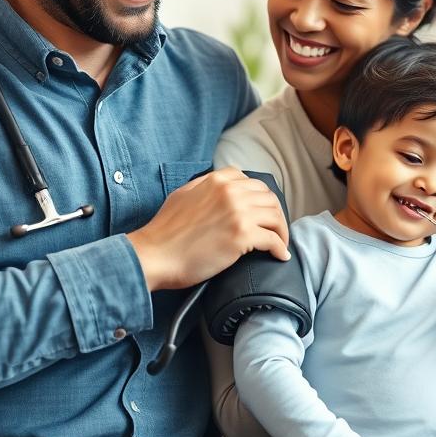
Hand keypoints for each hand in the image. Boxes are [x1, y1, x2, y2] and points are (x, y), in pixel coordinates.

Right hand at [127, 167, 289, 290]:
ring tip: (280, 243)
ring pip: (275, 216)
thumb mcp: (184, 194)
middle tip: (276, 230)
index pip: (253, 182)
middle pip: (269, 198)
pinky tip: (280, 256)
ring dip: (281, 231)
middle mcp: (231, 191)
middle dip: (276, 214)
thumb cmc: (165, 231)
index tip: (263, 212)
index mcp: (217, 180)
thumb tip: (224, 187)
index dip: (262, 199)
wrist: (154, 254)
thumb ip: (206, 186)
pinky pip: (273, 240)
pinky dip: (280, 248)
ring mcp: (238, 212)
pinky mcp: (242, 235)